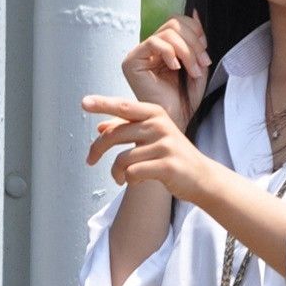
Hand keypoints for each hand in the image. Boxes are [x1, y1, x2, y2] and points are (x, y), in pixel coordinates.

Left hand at [82, 96, 213, 204]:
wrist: (201, 177)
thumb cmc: (172, 156)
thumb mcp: (151, 137)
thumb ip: (127, 130)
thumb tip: (99, 127)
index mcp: (155, 114)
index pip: (123, 106)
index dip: (102, 104)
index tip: (83, 103)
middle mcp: (159, 125)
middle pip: (116, 134)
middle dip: (97, 149)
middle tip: (89, 160)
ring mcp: (165, 145)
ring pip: (123, 159)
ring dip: (116, 172)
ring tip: (119, 178)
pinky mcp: (167, 166)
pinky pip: (134, 172)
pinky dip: (129, 180)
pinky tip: (135, 182)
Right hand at [119, 12, 210, 130]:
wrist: (175, 123)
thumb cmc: (184, 102)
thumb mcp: (197, 66)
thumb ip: (197, 42)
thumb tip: (195, 12)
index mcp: (164, 48)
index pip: (178, 22)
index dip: (196, 32)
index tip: (205, 53)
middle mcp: (150, 49)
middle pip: (174, 23)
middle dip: (193, 43)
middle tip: (202, 63)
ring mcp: (140, 54)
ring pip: (167, 32)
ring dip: (186, 51)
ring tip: (193, 71)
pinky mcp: (132, 62)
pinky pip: (153, 42)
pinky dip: (169, 52)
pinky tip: (175, 68)